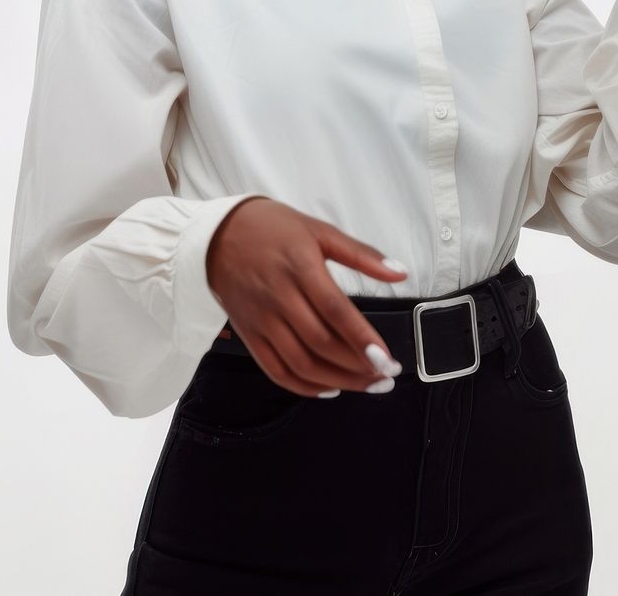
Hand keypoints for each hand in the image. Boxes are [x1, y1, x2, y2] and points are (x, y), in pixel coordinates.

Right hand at [206, 197, 408, 396]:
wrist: (217, 234)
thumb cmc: (274, 228)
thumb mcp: (320, 231)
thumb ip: (362, 254)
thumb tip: (400, 272)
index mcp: (300, 267)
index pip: (335, 311)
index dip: (362, 339)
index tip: (387, 360)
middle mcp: (279, 297)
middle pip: (321, 343)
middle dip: (357, 367)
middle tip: (387, 375)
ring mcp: (261, 319)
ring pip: (300, 363)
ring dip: (337, 381)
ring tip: (367, 385)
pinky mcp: (248, 334)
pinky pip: (275, 370)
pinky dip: (303, 387)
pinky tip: (329, 389)